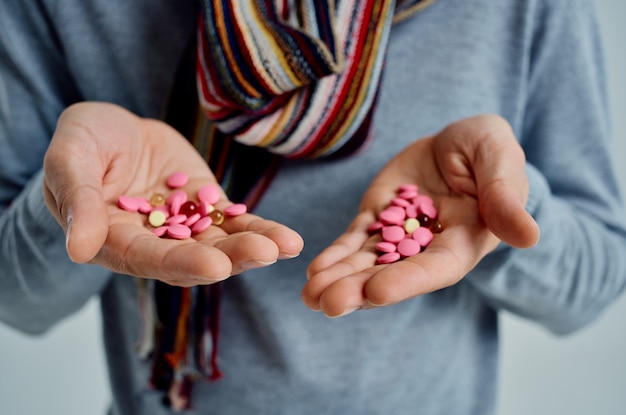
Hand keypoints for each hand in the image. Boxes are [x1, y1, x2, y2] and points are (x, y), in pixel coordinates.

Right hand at [43, 102, 302, 285]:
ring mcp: (184, 226)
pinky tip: (288, 239)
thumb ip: (77, 200)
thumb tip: (79, 250)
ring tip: (285, 245)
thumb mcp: (70, 158)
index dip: (180, 262)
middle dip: (229, 258)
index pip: (147, 258)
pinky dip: (259, 229)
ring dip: (252, 247)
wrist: (114, 128)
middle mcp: (153, 242)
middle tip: (264, 253)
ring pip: (219, 244)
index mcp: (114, 240)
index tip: (214, 265)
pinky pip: (234, 222)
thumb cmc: (83, 141)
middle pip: (192, 258)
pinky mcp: (207, 207)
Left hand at [302, 114, 538, 315]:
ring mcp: (398, 235)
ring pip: (367, 263)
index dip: (408, 280)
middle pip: (393, 274)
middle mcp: (428, 246)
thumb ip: (506, 194)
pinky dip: (335, 256)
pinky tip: (314, 271)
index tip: (376, 292)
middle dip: (360, 290)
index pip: (436, 267)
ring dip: (340, 280)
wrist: (454, 144)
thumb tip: (528, 236)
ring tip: (310, 297)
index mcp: (465, 239)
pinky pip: (354, 242)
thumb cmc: (486, 149)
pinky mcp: (375, 220)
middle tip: (328, 304)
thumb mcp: (500, 158)